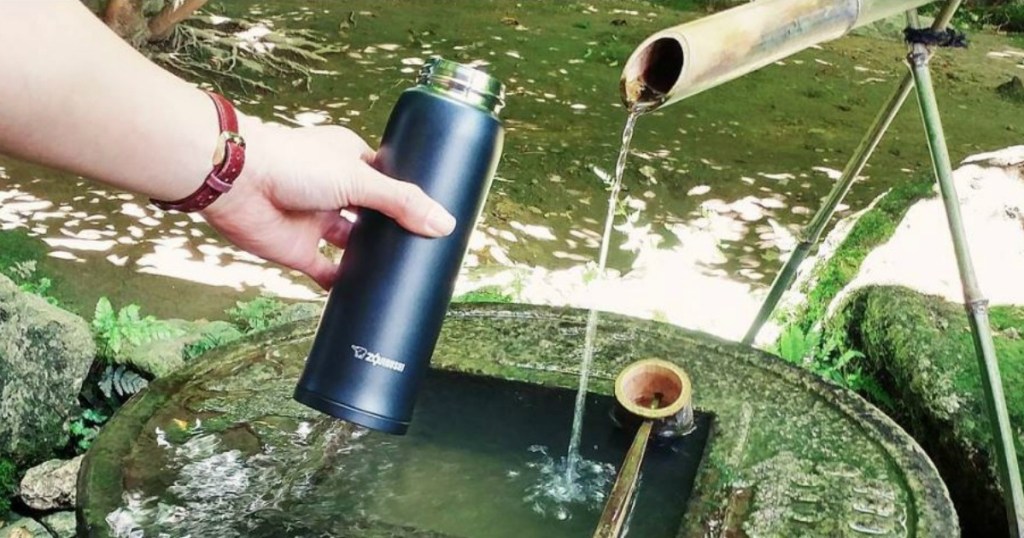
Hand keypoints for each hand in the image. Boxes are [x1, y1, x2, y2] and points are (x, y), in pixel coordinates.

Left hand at [201, 116, 455, 289]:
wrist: (237, 181)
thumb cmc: (292, 163)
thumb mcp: (360, 178)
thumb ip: (402, 203)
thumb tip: (444, 223)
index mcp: (349, 161)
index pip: (387, 180)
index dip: (408, 198)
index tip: (434, 216)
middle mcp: (334, 190)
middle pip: (373, 215)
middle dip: (393, 230)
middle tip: (425, 248)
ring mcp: (316, 221)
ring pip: (352, 244)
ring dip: (370, 257)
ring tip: (402, 272)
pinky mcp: (298, 249)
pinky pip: (326, 272)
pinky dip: (341, 284)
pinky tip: (362, 293)